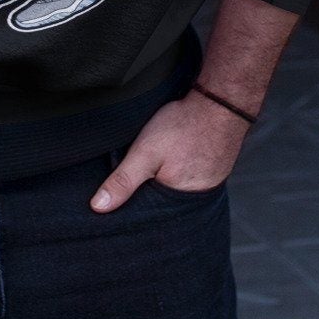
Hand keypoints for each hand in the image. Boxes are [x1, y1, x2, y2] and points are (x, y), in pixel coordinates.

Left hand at [91, 89, 250, 211]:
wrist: (221, 103)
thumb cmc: (184, 126)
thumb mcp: (145, 152)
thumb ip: (122, 180)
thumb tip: (98, 207)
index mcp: (178, 203)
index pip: (150, 216)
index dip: (135, 207)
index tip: (120, 200)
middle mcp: (197, 200)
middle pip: (165, 205)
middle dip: (151, 195)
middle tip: (144, 176)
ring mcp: (209, 185)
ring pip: (179, 192)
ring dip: (167, 184)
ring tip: (162, 167)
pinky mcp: (216, 172)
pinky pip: (193, 179)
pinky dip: (182, 173)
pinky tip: (178, 160)